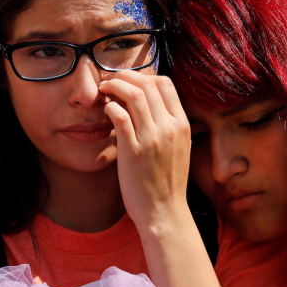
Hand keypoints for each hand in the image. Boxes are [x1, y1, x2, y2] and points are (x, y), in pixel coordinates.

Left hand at [98, 70, 190, 227]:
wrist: (163, 211)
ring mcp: (152, 139)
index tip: (129, 81)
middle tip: (110, 80)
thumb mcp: (179, 148)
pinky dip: (110, 106)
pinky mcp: (133, 151)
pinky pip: (120, 116)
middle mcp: (169, 128)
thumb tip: (151, 104)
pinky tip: (105, 109)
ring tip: (104, 89)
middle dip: (125, 75)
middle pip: (147, 84)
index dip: (144, 76)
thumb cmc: (167, 181)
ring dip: (114, 86)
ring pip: (133, 95)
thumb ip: (169, 125)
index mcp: (182, 125)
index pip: (165, 84)